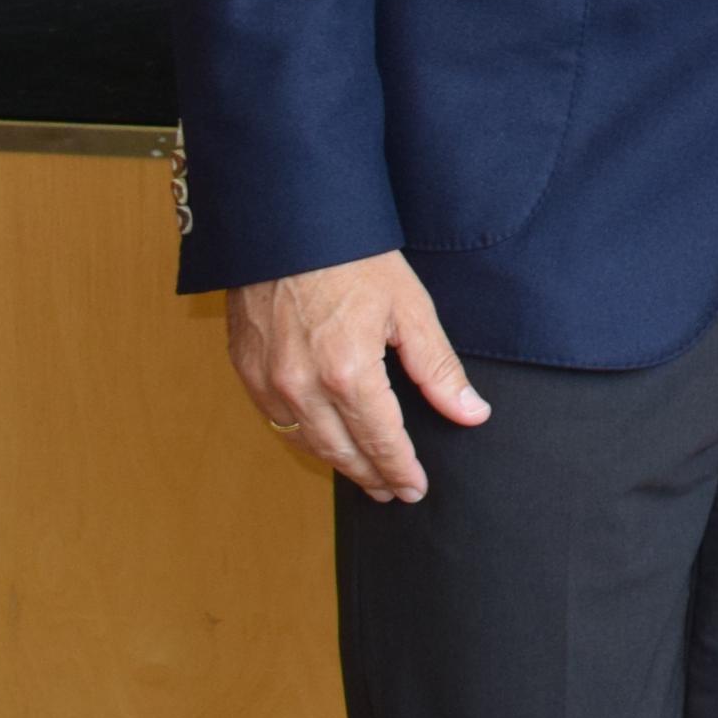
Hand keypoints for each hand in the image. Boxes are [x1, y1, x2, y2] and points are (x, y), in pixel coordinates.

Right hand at [226, 249, 487, 503]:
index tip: (415, 488)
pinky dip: (305, 437)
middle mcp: (301, 387)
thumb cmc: (352, 259)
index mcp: (348, 374)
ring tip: (365, 476)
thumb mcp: (410, 309)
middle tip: (392, 492)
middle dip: (371, 476)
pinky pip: (277, 421)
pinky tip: (324, 440)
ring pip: (306, 443)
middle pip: (341, 452)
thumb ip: (439, 369)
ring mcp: (267, 382)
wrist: (287, 225)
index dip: (400, 470)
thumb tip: (471, 412)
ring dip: (338, 463)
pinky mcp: (246, 371)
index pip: (381, 442)